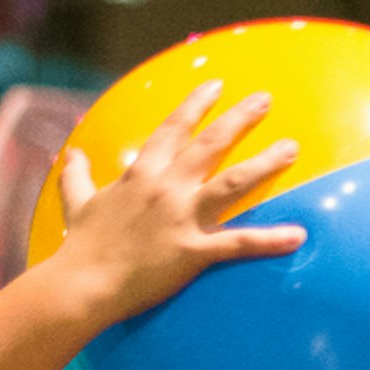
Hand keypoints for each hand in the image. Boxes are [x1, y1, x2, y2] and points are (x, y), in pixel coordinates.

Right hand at [42, 83, 307, 329]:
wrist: (80, 284)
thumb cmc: (81, 246)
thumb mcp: (77, 203)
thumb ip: (77, 176)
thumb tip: (71, 154)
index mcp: (141, 173)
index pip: (173, 128)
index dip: (196, 104)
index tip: (216, 85)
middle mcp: (166, 188)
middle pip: (211, 144)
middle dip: (240, 118)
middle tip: (265, 99)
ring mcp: (181, 218)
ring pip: (234, 183)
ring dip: (266, 164)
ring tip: (292, 149)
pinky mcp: (193, 251)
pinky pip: (239, 243)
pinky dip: (271, 240)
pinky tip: (299, 235)